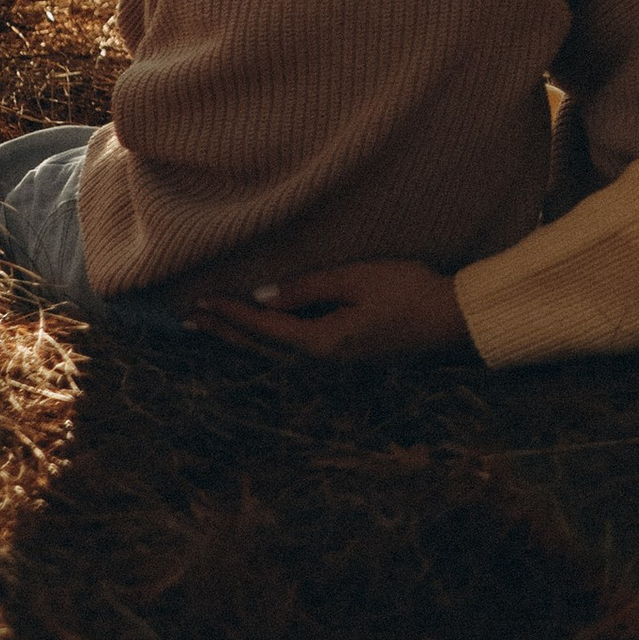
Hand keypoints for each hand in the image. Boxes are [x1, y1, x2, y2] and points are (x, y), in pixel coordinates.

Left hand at [187, 257, 469, 360]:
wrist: (450, 320)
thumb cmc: (407, 292)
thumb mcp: (358, 280)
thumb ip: (310, 288)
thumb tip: (265, 297)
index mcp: (322, 342)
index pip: (264, 327)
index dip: (230, 313)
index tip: (200, 302)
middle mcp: (322, 358)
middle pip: (261, 346)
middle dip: (225, 331)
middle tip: (188, 320)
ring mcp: (333, 359)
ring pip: (273, 350)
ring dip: (240, 337)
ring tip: (211, 326)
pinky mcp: (344, 352)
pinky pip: (290, 349)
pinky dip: (264, 339)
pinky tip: (259, 332)